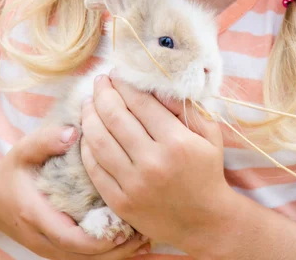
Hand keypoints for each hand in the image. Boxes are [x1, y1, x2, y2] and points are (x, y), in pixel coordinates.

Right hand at [0, 126, 149, 259]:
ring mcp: (51, 248)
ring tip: (145, 238)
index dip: (99, 239)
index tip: (124, 226)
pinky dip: (109, 253)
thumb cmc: (14, 171)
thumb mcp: (24, 150)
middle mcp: (44, 239)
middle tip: (144, 231)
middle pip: (85, 257)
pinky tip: (132, 242)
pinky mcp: (58, 249)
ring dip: (117, 254)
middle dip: (116, 250)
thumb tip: (73, 133)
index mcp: (36, 215)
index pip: (71, 238)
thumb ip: (47, 140)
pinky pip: (86, 258)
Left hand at [80, 75, 234, 255]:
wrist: (206, 222)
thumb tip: (157, 84)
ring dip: (89, 116)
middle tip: (99, 81)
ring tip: (87, 102)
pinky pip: (95, 168)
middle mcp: (153, 162)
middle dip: (103, 93)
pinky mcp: (121, 202)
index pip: (140, 103)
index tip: (117, 73)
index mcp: (176, 142)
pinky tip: (87, 132)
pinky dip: (87, 146)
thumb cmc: (207, 170)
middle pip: (115, 117)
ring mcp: (134, 184)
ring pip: (99, 141)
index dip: (125, 83)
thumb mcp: (209, 134)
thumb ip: (185, 107)